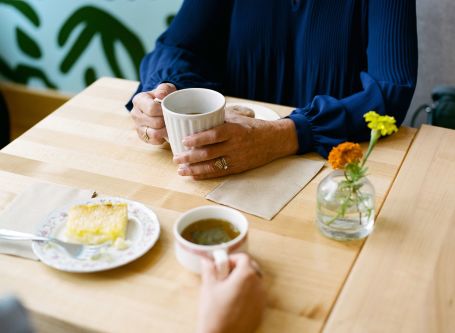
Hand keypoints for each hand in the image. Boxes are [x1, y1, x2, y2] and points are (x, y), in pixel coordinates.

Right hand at [131, 83, 175, 143]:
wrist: (160, 105)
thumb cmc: (164, 97)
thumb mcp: (166, 88)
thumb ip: (164, 89)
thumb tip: (160, 95)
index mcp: (139, 100)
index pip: (152, 108)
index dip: (164, 111)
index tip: (170, 110)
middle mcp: (135, 114)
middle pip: (155, 122)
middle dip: (167, 121)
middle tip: (174, 119)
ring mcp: (138, 126)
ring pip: (154, 133)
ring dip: (166, 131)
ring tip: (171, 125)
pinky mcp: (142, 137)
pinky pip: (154, 141)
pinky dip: (162, 138)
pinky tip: (166, 132)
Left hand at [173, 112, 298, 178]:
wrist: (274, 140)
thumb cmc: (253, 127)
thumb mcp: (238, 118)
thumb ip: (219, 118)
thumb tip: (196, 117)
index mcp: (235, 130)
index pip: (214, 135)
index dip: (198, 139)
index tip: (184, 141)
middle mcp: (235, 146)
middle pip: (209, 153)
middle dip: (190, 157)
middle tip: (176, 158)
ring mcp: (236, 159)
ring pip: (212, 166)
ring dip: (194, 169)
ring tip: (181, 170)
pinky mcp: (238, 168)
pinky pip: (219, 173)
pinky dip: (205, 175)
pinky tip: (194, 175)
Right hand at [197, 253, 265, 332]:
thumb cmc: (213, 312)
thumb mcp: (208, 286)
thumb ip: (209, 269)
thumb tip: (206, 259)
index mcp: (246, 275)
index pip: (244, 257)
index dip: (232, 259)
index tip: (222, 265)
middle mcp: (258, 285)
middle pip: (252, 268)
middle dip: (239, 268)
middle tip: (225, 276)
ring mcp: (261, 299)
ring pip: (255, 282)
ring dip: (245, 281)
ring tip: (229, 289)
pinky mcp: (261, 311)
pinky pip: (257, 296)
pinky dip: (248, 294)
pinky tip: (235, 302)